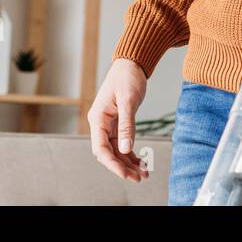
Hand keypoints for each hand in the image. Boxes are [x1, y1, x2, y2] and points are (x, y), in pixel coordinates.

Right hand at [88, 58, 149, 182]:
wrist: (131, 63)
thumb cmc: (127, 77)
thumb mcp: (128, 100)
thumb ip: (127, 125)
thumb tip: (126, 149)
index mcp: (98, 119)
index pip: (101, 149)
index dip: (113, 164)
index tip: (127, 174)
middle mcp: (100, 124)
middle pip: (109, 153)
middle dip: (123, 167)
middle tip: (139, 177)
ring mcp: (108, 125)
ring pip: (117, 150)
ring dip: (128, 162)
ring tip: (144, 173)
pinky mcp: (117, 123)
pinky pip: (123, 143)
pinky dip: (131, 153)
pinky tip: (142, 162)